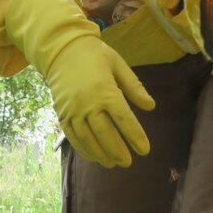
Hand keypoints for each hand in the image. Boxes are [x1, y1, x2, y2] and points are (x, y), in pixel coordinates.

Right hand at [46, 32, 153, 167]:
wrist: (62, 49)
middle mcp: (88, 104)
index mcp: (105, 90)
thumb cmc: (95, 55)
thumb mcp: (118, 64)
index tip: (145, 150)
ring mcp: (73, 111)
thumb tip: (151, 106)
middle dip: (118, 151)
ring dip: (101, 155)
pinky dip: (84, 150)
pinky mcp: (62, 115)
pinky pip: (73, 138)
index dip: (135, 137)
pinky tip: (94, 157)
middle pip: (106, 135)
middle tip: (128, 162)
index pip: (124, 120)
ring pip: (88, 140)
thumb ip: (134, 87)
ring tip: (113, 163)